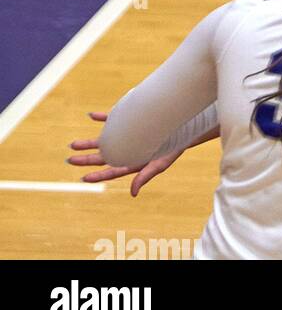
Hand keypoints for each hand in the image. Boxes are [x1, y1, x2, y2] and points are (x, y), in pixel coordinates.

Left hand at [66, 111, 183, 195]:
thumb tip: (132, 193)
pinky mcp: (132, 121)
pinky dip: (103, 117)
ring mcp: (129, 135)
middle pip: (104, 156)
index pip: (112, 170)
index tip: (83, 178)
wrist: (184, 125)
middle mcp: (129, 149)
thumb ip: (145, 176)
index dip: (98, 175)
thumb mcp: (161, 163)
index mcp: (134, 162)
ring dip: (89, 142)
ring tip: (74, 145)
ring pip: (105, 140)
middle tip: (70, 160)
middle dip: (87, 159)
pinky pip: (114, 119)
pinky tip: (91, 116)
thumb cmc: (174, 147)